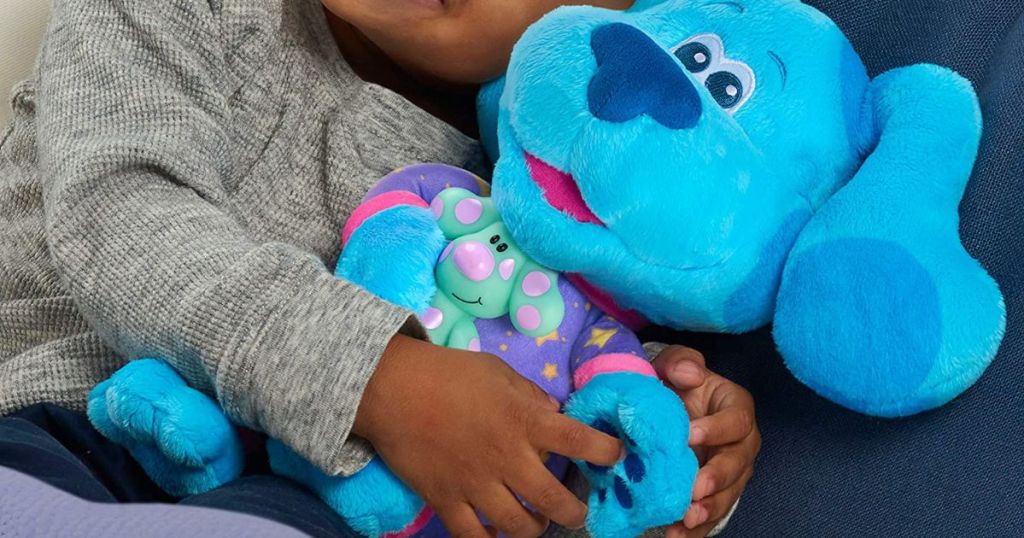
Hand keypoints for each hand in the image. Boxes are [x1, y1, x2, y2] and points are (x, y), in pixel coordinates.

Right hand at [354, 334, 624, 537]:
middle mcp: (507, 457)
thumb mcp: (498, 371)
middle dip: (576, 512)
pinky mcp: (446, 500)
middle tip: (580, 511)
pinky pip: (474, 535)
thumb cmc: (449, 373)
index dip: (606, 453)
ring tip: (540, 523)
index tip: (616, 456)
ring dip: (537, 528)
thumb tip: (554, 412)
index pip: (580, 443)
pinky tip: (497, 534)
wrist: (392, 388)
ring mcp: (477, 484)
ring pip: (519, 526)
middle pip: (555, 501)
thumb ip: (530, 395)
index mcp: (525, 420)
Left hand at [653, 346, 760, 537]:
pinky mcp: (717, 494)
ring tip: (687, 519)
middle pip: (737, 463)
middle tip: (692, 489)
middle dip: (716, 478)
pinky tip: (677, 536)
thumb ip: (681, 361)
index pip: (736, 421)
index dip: (716, 430)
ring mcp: (732, 472)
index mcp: (737, 408)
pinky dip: (697, 530)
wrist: (665, 410)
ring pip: (729, 494)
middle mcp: (742, 443)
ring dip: (709, 509)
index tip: (688, 436)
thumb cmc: (675, 386)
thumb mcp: (674, 365)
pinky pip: (713, 515)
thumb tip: (690, 374)